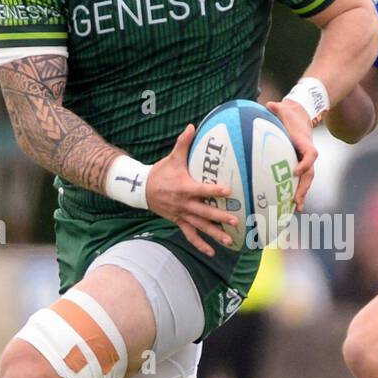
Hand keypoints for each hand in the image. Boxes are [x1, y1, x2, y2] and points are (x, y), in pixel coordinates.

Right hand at [146, 124, 237, 255]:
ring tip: (229, 240)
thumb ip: (183, 143)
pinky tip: (212, 252)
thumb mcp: (172, 158)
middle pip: (204, 212)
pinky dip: (200, 244)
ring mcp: (181, 215)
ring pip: (200, 227)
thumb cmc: (161, 172)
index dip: (214, 190)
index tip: (228, 191)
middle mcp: (183, 204)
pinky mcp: (179, 222)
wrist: (142, 189)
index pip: (201, 190)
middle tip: (235, 221)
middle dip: (219, 217)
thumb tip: (193, 125)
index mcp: (184, 188)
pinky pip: (190, 235)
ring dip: (214, 234)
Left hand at [266, 98, 317, 211]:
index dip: (305, 163)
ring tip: (296, 209)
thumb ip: (277, 108)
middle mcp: (307, 153)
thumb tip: (268, 105)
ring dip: (302, 194)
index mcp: (304, 141)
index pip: (310, 154)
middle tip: (296, 201)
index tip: (296, 171)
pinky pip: (300, 179)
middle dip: (304, 188)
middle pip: (310, 173)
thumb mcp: (283, 108)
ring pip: (306, 180)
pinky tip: (288, 205)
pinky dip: (296, 191)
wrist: (301, 115)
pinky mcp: (299, 164)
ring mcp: (304, 160)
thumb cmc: (289, 113)